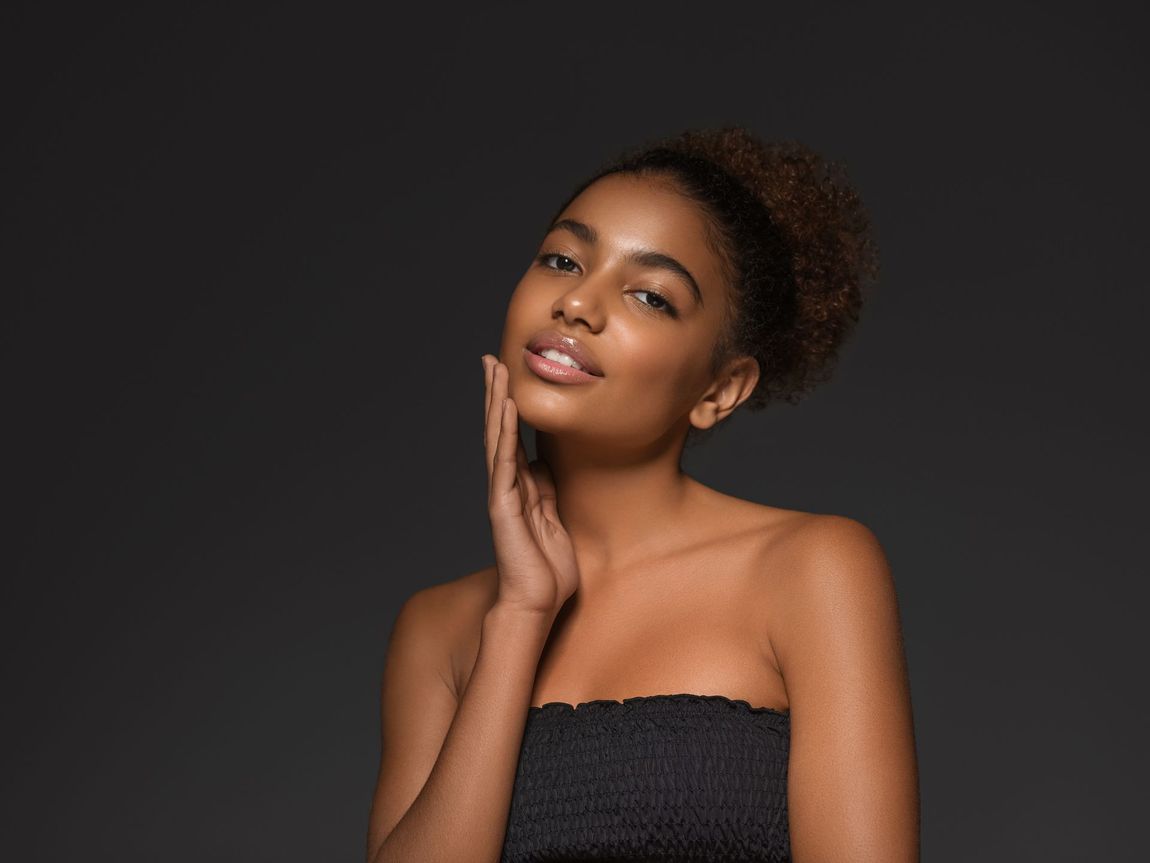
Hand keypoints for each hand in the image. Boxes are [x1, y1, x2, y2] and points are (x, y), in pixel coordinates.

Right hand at [482, 354, 579, 618]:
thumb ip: (546, 492)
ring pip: (497, 439)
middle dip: (495, 394)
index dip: (508, 407)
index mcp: (522, 488)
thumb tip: (542, 465)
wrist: (537, 604)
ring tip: (494, 371)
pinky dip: (505, 434)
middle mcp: (508, 487)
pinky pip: (505, 463)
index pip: (513, 438)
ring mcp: (503, 495)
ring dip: (496, 403)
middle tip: (490, 359)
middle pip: (499, 430)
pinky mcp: (503, 507)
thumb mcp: (555, 519)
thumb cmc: (547, 570)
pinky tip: (505, 409)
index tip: (507, 376)